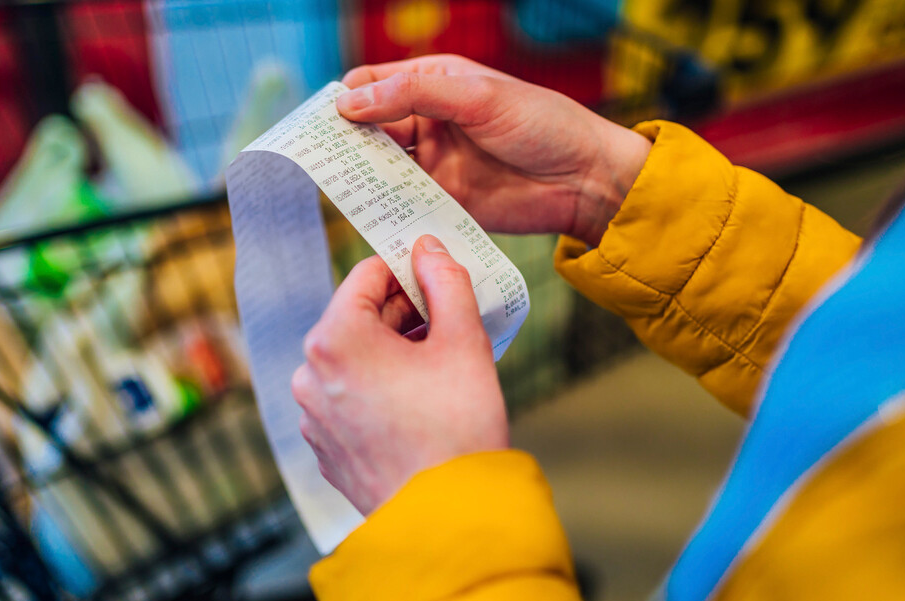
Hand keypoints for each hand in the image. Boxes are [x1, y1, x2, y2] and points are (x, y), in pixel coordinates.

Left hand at [292, 235, 508, 514]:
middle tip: (448, 323)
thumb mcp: (463, 341)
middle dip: (403, 314)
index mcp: (335, 338)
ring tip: (439, 368)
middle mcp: (310, 374)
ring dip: (392, 353)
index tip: (437, 277)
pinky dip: (379, 390)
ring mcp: (312, 415)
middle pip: (357, 318)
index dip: (407, 269)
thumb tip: (429, 248)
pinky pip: (349, 398)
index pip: (367, 275)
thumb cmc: (457, 428)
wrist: (448, 519)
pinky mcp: (324, 447)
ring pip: (353, 359)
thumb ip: (446, 281)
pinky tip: (418, 406)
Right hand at [338, 54, 650, 246]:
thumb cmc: (541, 124)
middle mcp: (428, 122)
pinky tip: (369, 212)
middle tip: (319, 159)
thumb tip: (348, 102)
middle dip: (344, 141)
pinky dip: (384, 208)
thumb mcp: (477, 96)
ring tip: (337, 186)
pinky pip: (403, 203)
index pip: (373, 84)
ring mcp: (434, 164)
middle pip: (368, 129)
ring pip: (380, 168)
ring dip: (360, 176)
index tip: (322, 120)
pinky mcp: (443, 201)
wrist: (586, 180)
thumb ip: (413, 94)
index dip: (344, 99)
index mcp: (435, 84)